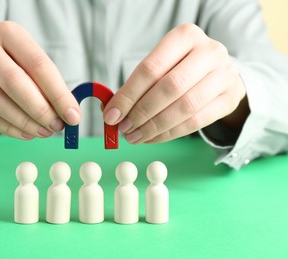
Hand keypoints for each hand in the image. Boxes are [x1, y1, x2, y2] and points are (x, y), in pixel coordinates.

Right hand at [0, 21, 80, 139]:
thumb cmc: (8, 64)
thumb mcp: (27, 63)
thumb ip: (47, 84)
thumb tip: (70, 113)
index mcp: (9, 32)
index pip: (39, 64)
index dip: (58, 94)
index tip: (73, 116)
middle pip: (14, 82)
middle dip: (40, 110)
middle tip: (56, 127)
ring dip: (24, 122)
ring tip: (43, 132)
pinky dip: (8, 128)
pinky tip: (25, 133)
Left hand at [104, 23, 247, 143]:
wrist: (218, 73)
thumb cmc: (180, 68)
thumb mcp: (160, 66)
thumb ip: (137, 85)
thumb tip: (111, 112)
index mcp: (185, 36)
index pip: (150, 68)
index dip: (128, 95)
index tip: (111, 116)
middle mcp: (209, 51)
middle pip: (169, 87)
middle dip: (142, 112)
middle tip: (124, 129)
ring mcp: (224, 75)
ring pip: (185, 107)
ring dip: (155, 127)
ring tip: (135, 137)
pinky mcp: (230, 98)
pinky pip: (197, 122)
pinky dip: (170, 134)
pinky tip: (153, 138)